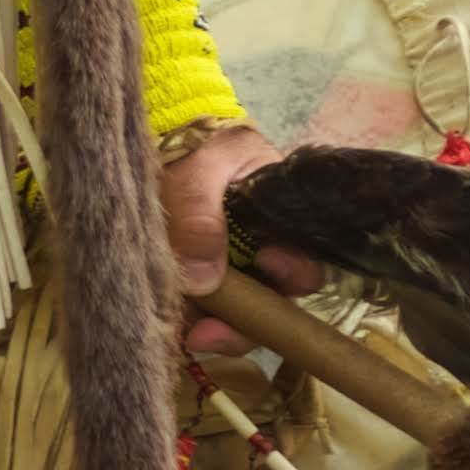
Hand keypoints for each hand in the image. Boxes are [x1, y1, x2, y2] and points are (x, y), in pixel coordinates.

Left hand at [161, 125, 317, 362]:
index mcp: (283, 221)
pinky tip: (171, 324)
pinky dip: (188, 321)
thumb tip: (202, 279)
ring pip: (235, 316)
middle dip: (242, 326)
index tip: (267, 262)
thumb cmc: (197, 143)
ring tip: (184, 333)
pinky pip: (201, 312)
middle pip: (269, 305)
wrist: (163, 135)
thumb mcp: (201, 166)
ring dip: (211, 328)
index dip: (294, 274)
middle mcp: (263, 254)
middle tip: (207, 334)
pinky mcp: (199, 280)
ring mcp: (232, 271)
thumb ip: (200, 213)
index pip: (305, 260)